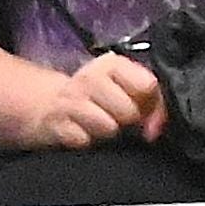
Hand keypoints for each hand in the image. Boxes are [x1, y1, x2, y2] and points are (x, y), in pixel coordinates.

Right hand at [12, 54, 165, 150]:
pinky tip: (83, 132)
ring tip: (100, 124)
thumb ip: (153, 103)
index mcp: (112, 64)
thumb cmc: (99, 97)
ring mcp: (69, 101)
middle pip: (129, 111)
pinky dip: (86, 141)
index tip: (145, 109)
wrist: (50, 105)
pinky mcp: (55, 124)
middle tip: (118, 118)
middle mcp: (90, 78)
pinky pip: (84, 141)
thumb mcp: (127, 89)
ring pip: (108, 127)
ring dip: (107, 132)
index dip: (152, 103)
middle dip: (128, 120)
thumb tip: (154, 130)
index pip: (147, 85)